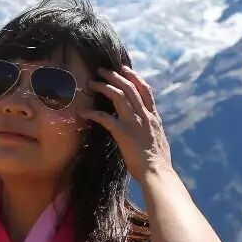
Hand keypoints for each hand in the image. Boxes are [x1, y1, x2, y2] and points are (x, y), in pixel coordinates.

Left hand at [78, 61, 171, 183]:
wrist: (157, 172)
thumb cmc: (158, 162)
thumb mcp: (158, 140)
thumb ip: (152, 131)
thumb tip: (147, 130)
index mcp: (154, 117)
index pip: (145, 90)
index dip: (135, 77)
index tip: (125, 69)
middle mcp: (145, 116)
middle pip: (129, 87)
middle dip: (115, 76)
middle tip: (103, 70)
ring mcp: (134, 122)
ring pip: (118, 95)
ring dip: (103, 87)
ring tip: (91, 83)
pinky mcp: (123, 132)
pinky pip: (104, 118)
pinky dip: (92, 113)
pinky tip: (82, 112)